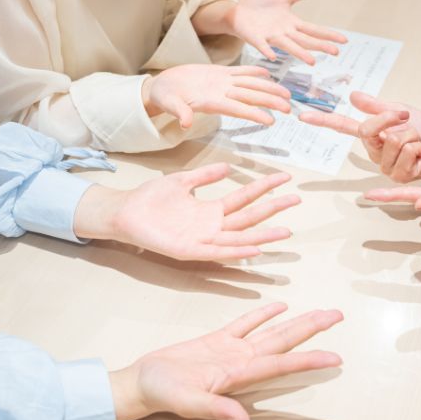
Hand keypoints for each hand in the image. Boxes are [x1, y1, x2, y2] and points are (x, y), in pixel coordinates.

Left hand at [74, 163, 300, 260]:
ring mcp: (203, 240)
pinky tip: (253, 248)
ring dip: (262, 236)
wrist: (124, 212)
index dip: (265, 187)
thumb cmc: (150, 199)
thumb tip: (229, 166)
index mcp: (211, 210)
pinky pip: (217, 253)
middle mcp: (212, 227)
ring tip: (285, 231)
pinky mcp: (190, 251)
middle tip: (296, 200)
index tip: (285, 178)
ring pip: (240, 238)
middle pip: (250, 217)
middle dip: (273, 209)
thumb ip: (205, 175)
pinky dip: (236, 251)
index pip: (246, 197)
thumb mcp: (181, 181)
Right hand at [109, 302, 343, 419]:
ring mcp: (232, 350)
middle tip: (338, 316)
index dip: (309, 360)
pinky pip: (245, 323)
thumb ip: (216, 408)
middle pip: (285, 343)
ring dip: (296, 321)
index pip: (281, 365)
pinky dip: (263, 314)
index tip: (336, 357)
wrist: (143, 383)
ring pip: (271, 331)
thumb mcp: (187, 403)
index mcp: (239, 375)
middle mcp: (242, 362)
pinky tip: (280, 306)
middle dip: (312, 330)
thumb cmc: (162, 393)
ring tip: (321, 312)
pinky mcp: (217, 340)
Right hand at [143, 65, 291, 127]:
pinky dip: (255, 71)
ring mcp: (222, 83)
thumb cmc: (164, 97)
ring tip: (286, 94)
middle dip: (270, 101)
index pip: (237, 109)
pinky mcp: (219, 73)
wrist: (162, 87)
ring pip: (250, 85)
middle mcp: (221, 94)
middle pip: (250, 97)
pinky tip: (269, 72)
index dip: (254, 114)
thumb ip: (178, 112)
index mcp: (211, 102)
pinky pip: (240, 72)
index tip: (271, 121)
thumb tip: (184, 124)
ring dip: (269, 88)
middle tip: (289, 108)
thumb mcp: (168, 104)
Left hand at [224, 0, 348, 64]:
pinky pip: (262, 46)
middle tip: (335, 52)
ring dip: (300, 53)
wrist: (239, 12)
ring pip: (288, 46)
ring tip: (312, 62)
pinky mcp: (255, 38)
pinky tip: (273, 56)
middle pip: (305, 40)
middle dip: (320, 46)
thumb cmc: (263, 8)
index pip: (314, 30)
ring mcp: (270, 37)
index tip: (344, 40)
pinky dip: (267, 50)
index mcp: (292, 24)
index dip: (329, 34)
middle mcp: (285, 33)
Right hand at [299, 92, 420, 183]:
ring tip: (420, 144)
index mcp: (371, 136)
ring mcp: (388, 167)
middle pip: (374, 130)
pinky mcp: (402, 177)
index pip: (343, 127)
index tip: (302, 117)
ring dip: (415, 136)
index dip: (323, 121)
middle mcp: (375, 153)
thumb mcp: (400, 110)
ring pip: (396, 142)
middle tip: (411, 125)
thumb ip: (376, 106)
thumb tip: (352, 95)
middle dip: (398, 121)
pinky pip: (411, 155)